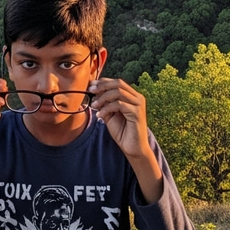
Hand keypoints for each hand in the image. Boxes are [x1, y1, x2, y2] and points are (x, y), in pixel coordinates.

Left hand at [89, 78, 163, 202]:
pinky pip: (119, 104)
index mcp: (132, 96)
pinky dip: (107, 108)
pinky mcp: (137, 113)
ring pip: (118, 92)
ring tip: (94, 105)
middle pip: (118, 83)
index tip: (90, 85)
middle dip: (102, 86)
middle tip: (91, 91)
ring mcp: (138, 105)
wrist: (133, 148)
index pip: (117, 82)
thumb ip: (104, 103)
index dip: (103, 82)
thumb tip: (92, 93)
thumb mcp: (110, 114)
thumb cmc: (122, 131)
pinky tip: (100, 115)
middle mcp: (137, 97)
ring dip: (103, 97)